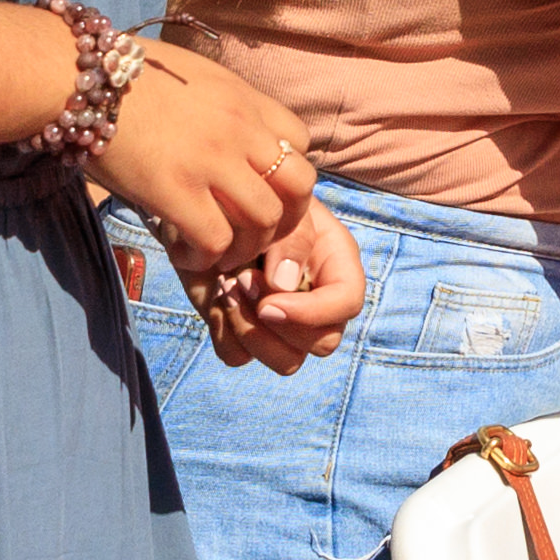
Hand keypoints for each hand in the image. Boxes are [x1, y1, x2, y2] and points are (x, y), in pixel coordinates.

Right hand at [85, 43, 316, 285]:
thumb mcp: (194, 76)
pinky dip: (207, 258)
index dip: (287, 174)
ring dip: (247, 246)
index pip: (301, 142)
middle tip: (253, 234)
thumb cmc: (126, 74)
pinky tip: (186, 254)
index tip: (261, 190)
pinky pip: (216, 241)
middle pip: (299, 187)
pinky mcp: (174, 190)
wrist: (80, 74)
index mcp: (244, 98)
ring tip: (219, 252)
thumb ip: (223, 105)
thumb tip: (229, 130)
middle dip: (284, 219)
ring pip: (265, 221)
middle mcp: (239, 129)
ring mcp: (210, 161)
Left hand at [171, 197, 366, 374]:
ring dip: (250, 331)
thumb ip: (294, 239)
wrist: (213, 204)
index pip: (347, 303)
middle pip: (322, 343)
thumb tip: (285, 286)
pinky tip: (215, 299)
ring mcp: (283, 324)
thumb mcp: (283, 206)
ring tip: (226, 290)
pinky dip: (223, 333)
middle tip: (240, 280)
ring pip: (286, 361)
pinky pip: (239, 357)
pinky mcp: (245, 333)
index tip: (270, 302)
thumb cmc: (257, 198)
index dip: (314, 312)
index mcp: (336, 266)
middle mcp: (317, 302)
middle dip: (278, 323)